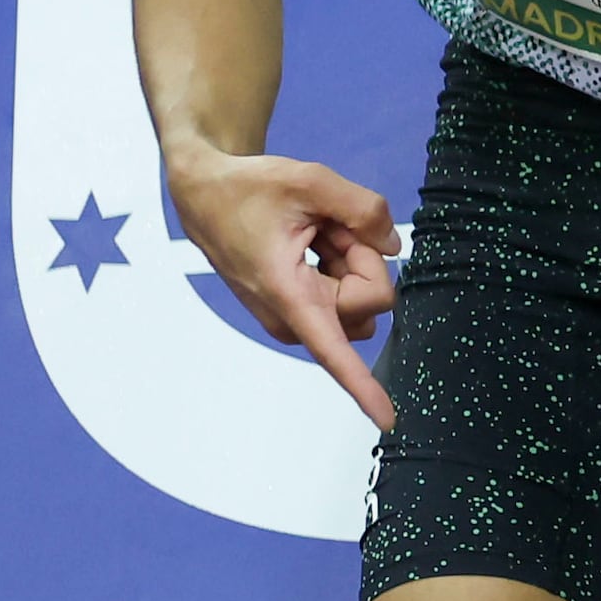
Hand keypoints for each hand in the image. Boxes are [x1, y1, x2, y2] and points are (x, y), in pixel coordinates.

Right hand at [167, 149, 400, 430]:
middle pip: (374, 296)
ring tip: (312, 232)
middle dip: (362, 254)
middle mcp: (292, 316)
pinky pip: (350, 288)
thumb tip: (393, 247)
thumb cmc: (248, 188)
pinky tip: (313, 238)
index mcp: (289, 294)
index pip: (334, 352)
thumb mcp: (310, 179)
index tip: (389, 421)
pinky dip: (343, 257)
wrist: (207, 193)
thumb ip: (364, 209)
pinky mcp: (304, 308)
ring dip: (351, 255)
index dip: (365, 387)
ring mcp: (299, 315)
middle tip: (324, 225)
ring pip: (365, 292)